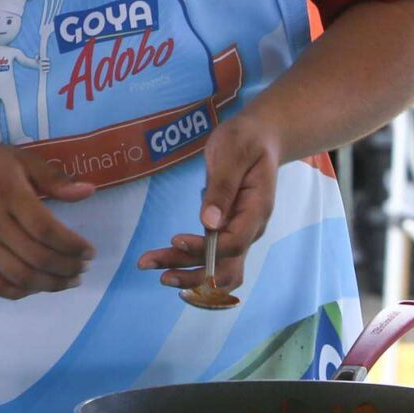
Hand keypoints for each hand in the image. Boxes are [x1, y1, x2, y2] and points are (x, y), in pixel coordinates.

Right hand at [0, 139, 97, 298]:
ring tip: (67, 281)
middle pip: (36, 257)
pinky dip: (20, 292)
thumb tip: (88, 192)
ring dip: (49, 285)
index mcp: (7, 192)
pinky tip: (36, 286)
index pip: (45, 230)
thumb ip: (54, 178)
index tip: (90, 252)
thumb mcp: (20, 159)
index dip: (72, 246)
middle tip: (83, 268)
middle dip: (67, 269)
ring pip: (18, 277)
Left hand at [140, 107, 284, 290]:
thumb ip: (223, 187)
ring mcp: (240, 232)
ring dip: (188, 275)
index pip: (233, 243)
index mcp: (256, 210)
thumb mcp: (233, 153)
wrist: (259, 137)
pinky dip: (191, 266)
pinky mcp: (226, 230)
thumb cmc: (245, 140)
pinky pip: (213, 259)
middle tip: (154, 269)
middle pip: (225, 266)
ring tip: (154, 269)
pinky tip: (169, 267)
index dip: (204, 248)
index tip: (175, 240)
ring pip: (218, 268)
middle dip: (191, 273)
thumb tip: (209, 223)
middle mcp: (251, 229)